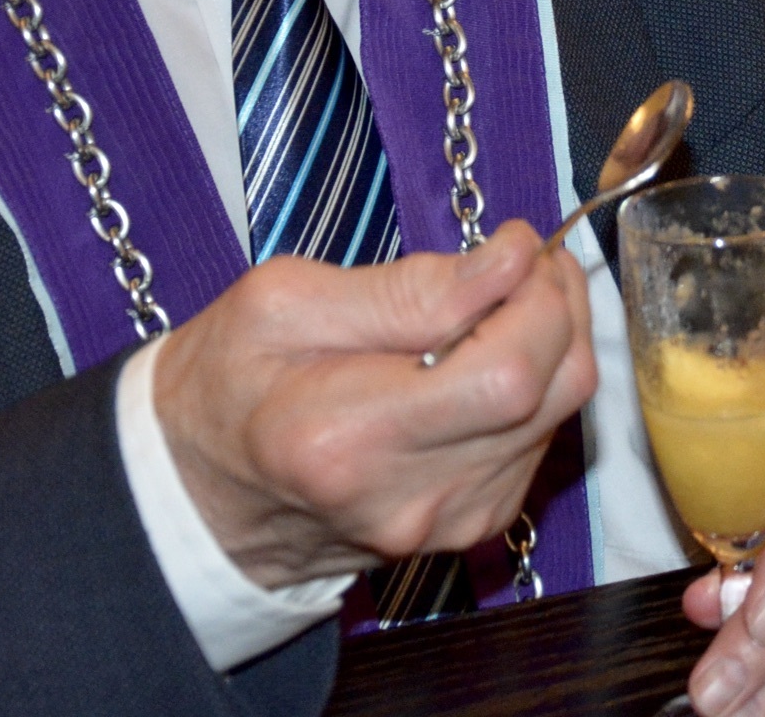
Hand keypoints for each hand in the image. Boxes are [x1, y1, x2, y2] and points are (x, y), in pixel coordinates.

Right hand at [154, 222, 596, 588]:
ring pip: (561, 412)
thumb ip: (404, 287)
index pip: (505, 372)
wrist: (203, 495)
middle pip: (551, 390)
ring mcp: (448, 520)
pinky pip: (543, 437)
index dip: (536, 294)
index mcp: (347, 437)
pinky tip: (487, 353)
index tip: (516, 241)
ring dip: (552, 338)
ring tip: (501, 297)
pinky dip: (536, 383)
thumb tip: (511, 258)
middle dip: (557, 304)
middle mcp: (410, 497)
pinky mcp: (473, 523)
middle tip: (521, 259)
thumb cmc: (227, 384)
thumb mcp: (281, 303)